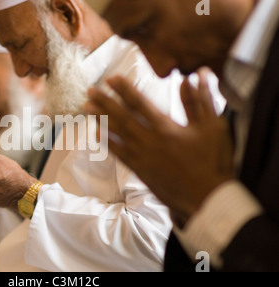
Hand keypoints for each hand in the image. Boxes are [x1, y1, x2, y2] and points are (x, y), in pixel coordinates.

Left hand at [85, 68, 234, 223]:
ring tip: (87, 107)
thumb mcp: (212, 127)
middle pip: (122, 117)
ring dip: (101, 119)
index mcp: (166, 128)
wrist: (206, 198)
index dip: (124, 89)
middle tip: (90, 90)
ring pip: (116, 134)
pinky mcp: (140, 170)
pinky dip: (107, 143)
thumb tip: (195, 75)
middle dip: (105, 101)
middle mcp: (149, 140)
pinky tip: (96, 134)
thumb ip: (200, 101)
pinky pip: (119, 154)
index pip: (140, 103)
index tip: (111, 78)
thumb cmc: (212, 161)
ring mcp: (142, 157)